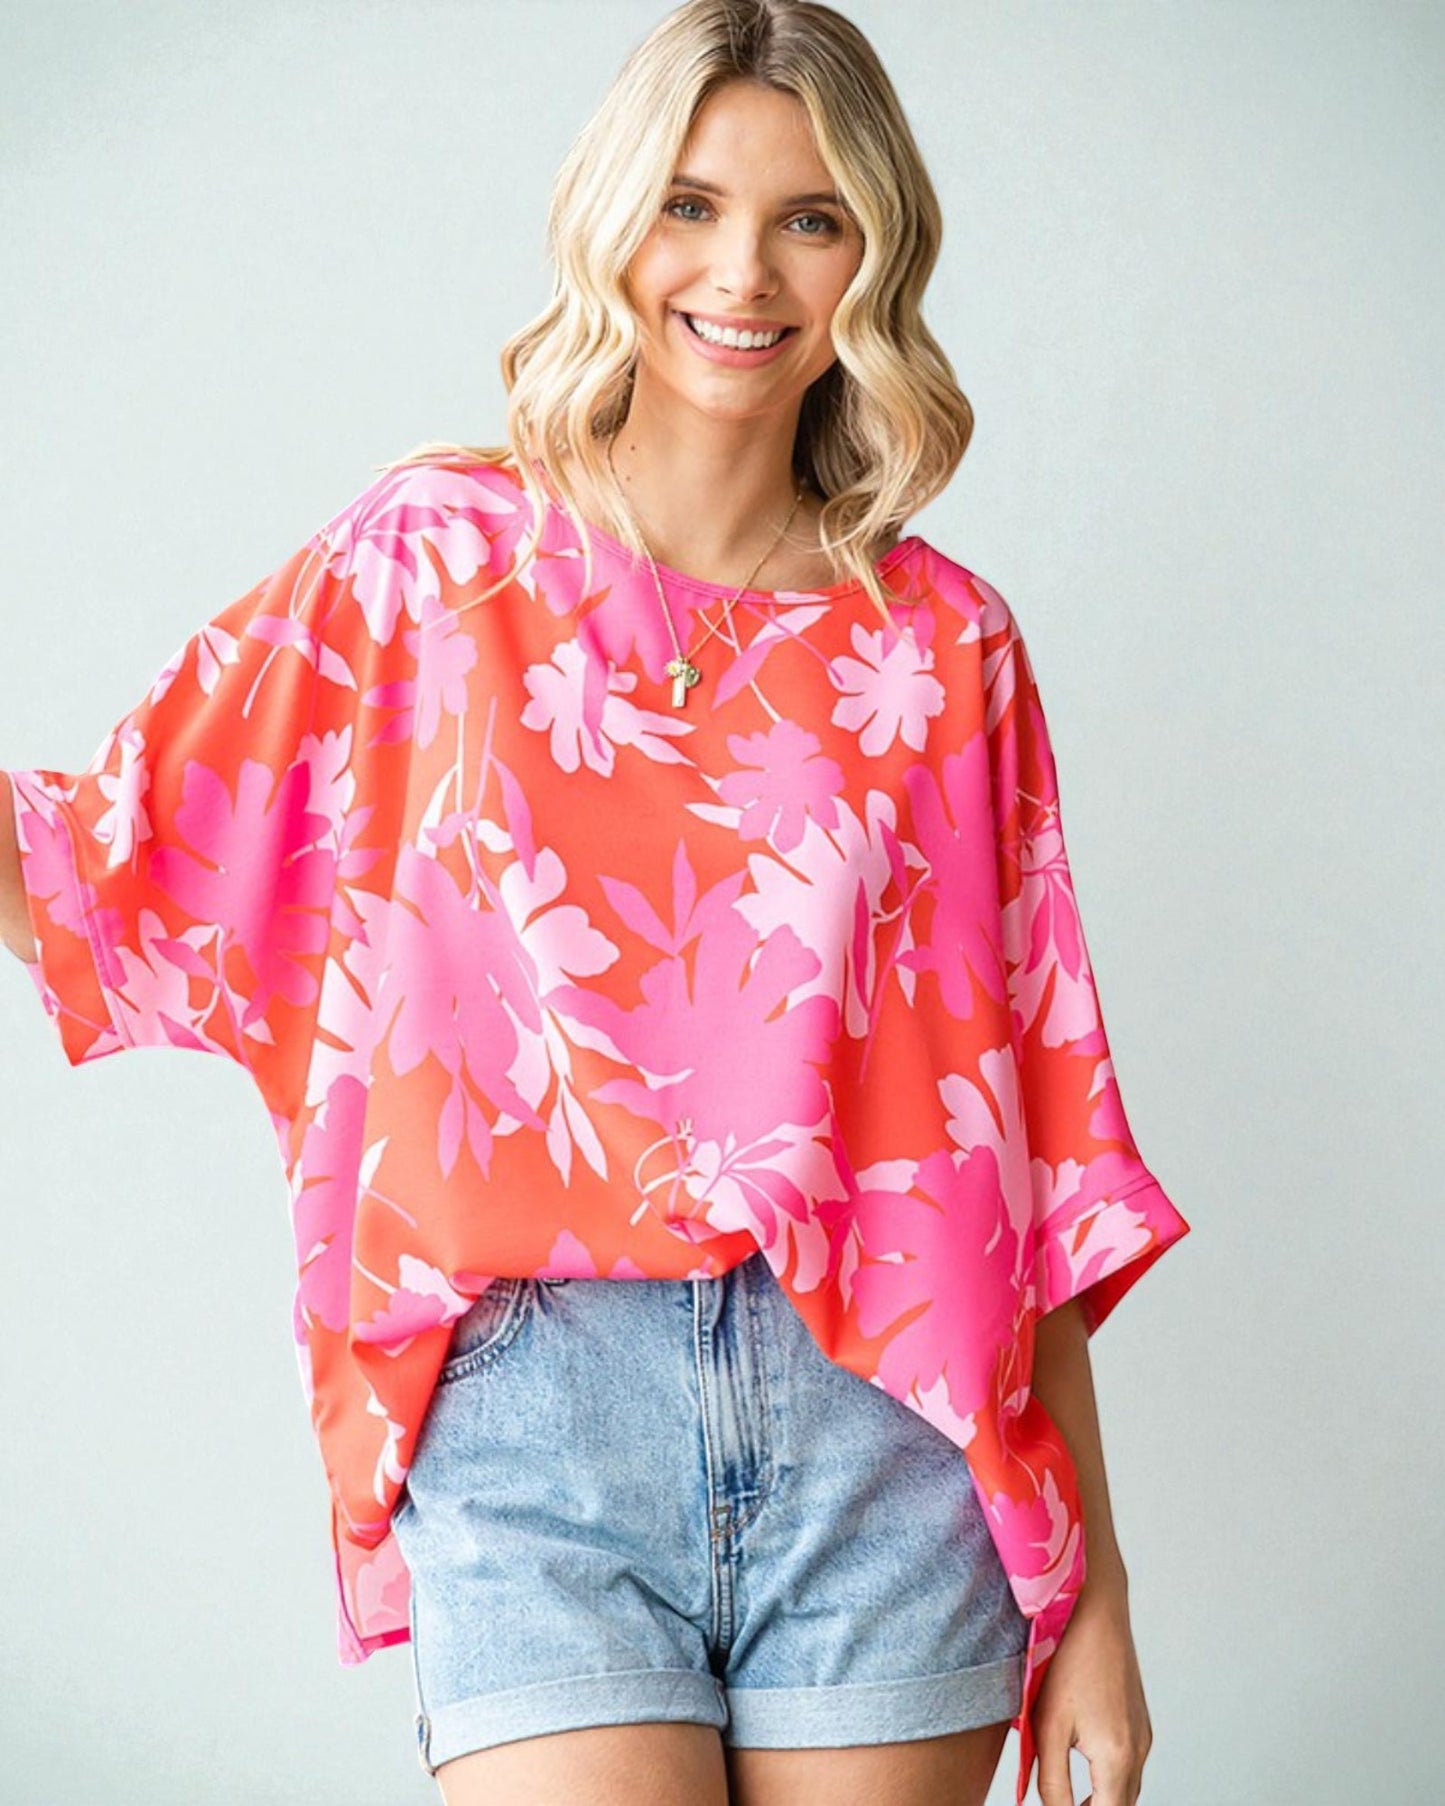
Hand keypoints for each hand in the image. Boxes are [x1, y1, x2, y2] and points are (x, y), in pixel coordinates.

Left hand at [1034, 1567, 1152, 1804]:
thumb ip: (1052, 1781)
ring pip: (1127, 1787)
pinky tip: (1084, 1767)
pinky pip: (1130, 1763)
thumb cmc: (1067, 1659)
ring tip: (1069, 1800)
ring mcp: (1142, 1733)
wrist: (1094, 1608)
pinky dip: (1110, 1778)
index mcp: (1118, 1757)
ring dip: (1103, 1800)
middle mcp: (1138, 1749)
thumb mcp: (1048, 1726)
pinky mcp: (1139, 1718)